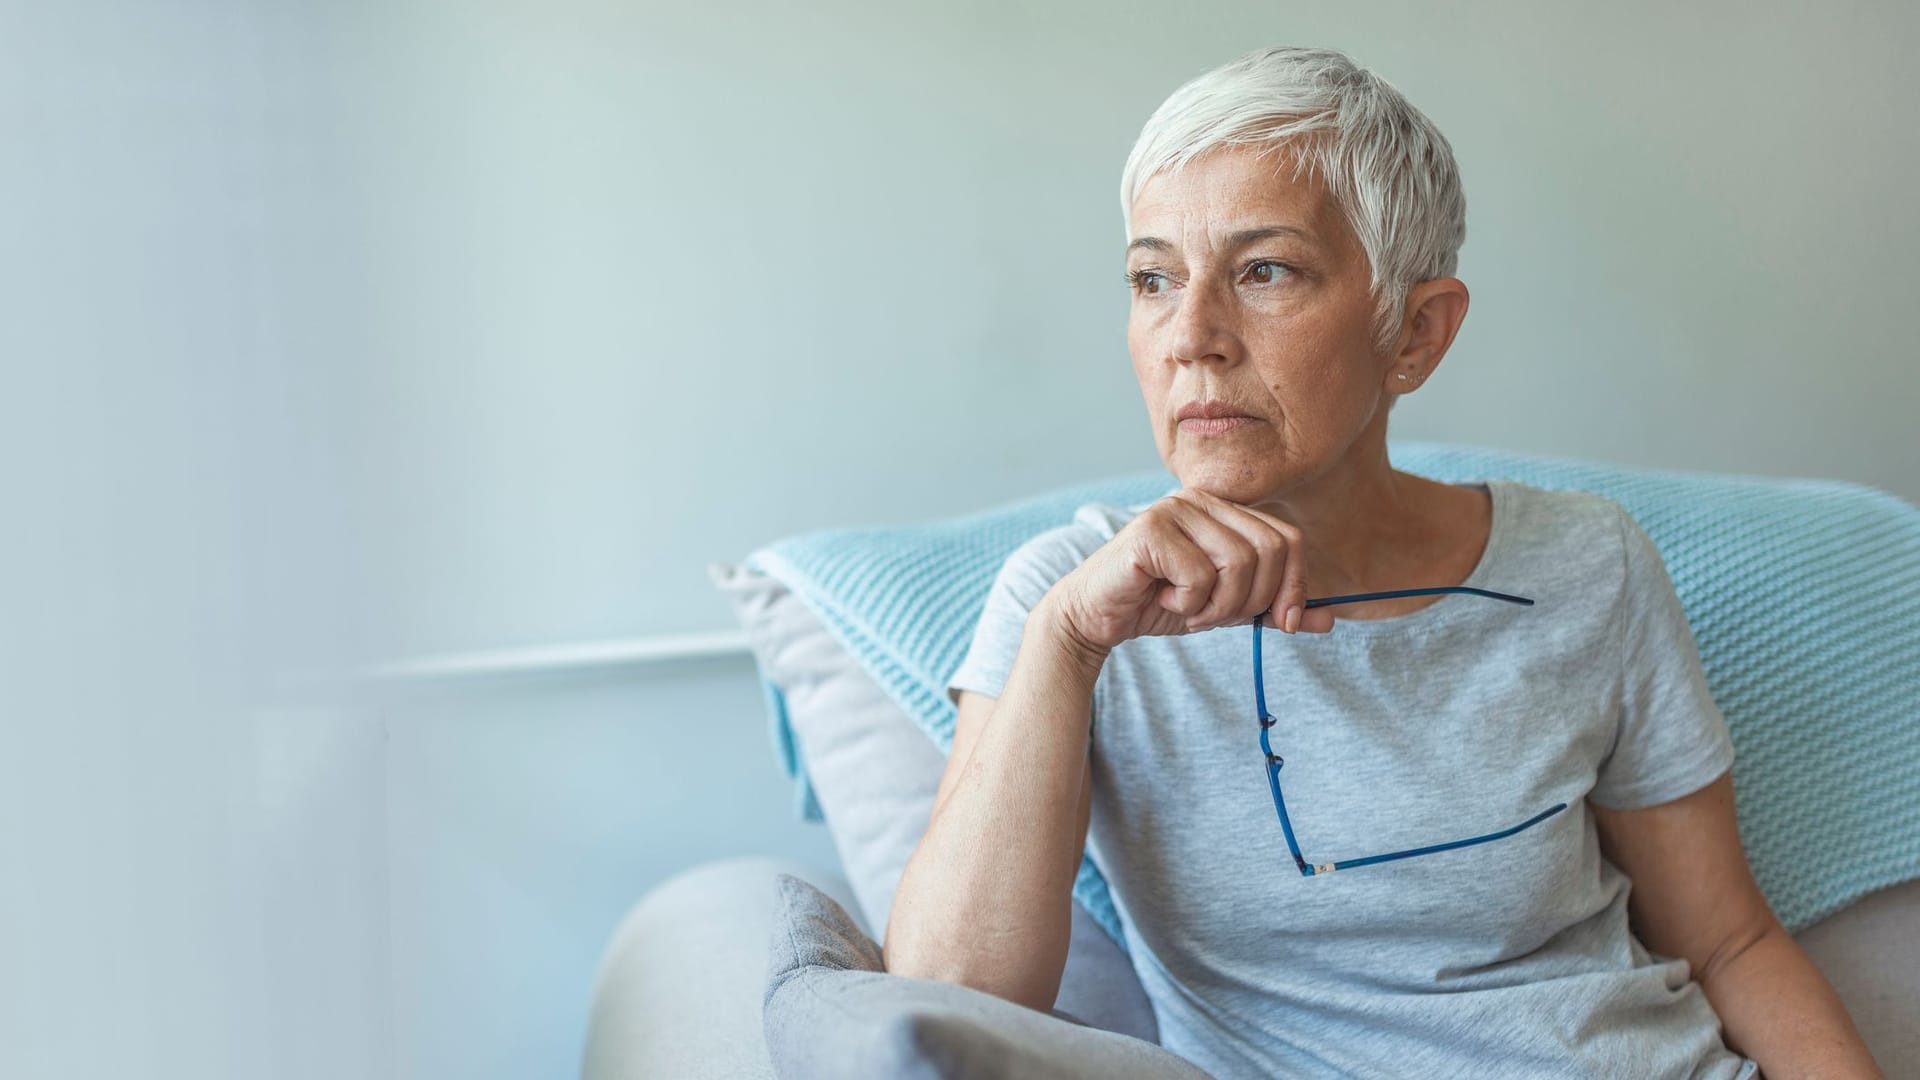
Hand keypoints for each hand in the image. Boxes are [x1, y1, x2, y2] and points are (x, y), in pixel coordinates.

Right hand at [1047, 487, 1335, 654]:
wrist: (1097, 615)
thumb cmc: (1160, 603)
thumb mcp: (1228, 607)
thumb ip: (1273, 607)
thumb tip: (1330, 617)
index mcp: (1225, 509)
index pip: (1289, 539)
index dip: (1294, 586)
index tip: (1280, 623)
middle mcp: (1202, 499)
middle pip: (1269, 550)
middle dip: (1252, 599)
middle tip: (1218, 616)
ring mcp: (1174, 509)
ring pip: (1238, 563)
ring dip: (1218, 605)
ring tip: (1190, 609)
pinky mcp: (1149, 530)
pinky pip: (1199, 575)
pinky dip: (1188, 603)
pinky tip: (1163, 598)